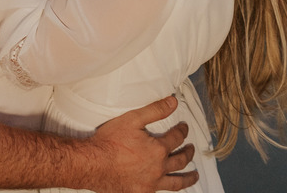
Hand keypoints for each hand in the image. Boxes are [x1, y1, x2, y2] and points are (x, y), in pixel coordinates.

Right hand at [83, 96, 198, 192]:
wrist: (92, 163)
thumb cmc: (109, 142)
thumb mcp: (133, 119)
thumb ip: (155, 110)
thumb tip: (173, 102)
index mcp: (158, 150)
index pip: (177, 138)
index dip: (182, 131)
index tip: (184, 128)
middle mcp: (158, 169)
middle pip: (181, 160)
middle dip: (188, 153)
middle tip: (191, 148)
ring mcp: (151, 183)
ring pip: (176, 182)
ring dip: (188, 178)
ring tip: (194, 175)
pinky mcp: (141, 192)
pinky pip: (160, 192)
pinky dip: (168, 188)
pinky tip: (167, 186)